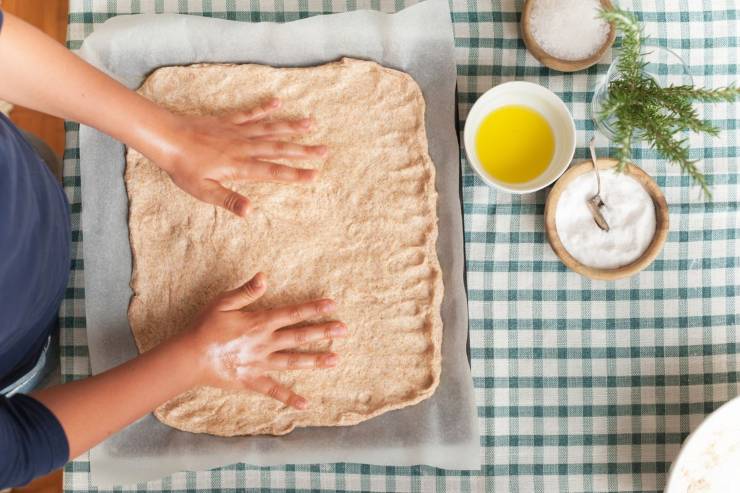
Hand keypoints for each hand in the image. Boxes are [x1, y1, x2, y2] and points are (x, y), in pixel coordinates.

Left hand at [158, 98, 327, 216]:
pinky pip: (250, 113)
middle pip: (279, 148)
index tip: (314, 175)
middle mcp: (244, 146)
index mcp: (240, 166)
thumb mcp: (204, 191)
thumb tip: (250, 212)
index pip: (273, 171)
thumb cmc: (183, 168)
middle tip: (325, 150)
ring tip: (312, 123)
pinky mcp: (228, 121)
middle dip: (303, 150)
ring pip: (270, 128)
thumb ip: (229, 200)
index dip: (295, 174)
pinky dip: (265, 108)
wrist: (166, 138)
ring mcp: (237, 132)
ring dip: (292, 127)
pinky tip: (278, 102)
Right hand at [184, 272, 346, 408]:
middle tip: (344, 329)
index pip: (292, 313)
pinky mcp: (252, 380)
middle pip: (299, 336)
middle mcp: (265, 343)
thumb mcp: (223, 302)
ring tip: (336, 360)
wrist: (189, 357)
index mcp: (259, 322)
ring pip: (293, 361)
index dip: (312, 308)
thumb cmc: (205, 326)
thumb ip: (246, 291)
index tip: (332, 304)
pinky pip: (273, 390)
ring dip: (315, 360)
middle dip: (323, 332)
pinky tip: (305, 404)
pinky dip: (289, 397)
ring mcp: (260, 363)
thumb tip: (264, 277)